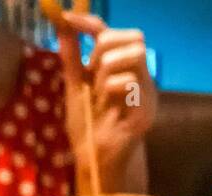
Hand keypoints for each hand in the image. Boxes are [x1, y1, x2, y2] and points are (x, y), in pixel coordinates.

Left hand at [51, 10, 156, 191]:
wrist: (94, 159)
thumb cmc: (87, 125)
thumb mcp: (74, 86)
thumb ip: (72, 58)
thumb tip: (63, 26)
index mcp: (123, 69)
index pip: (112, 32)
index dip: (90, 22)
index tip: (67, 20)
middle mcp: (140, 77)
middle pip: (133, 37)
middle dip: (105, 47)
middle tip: (91, 70)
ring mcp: (147, 94)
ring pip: (135, 54)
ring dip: (108, 67)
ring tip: (98, 89)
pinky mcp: (147, 110)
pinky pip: (131, 81)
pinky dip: (111, 86)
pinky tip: (104, 102)